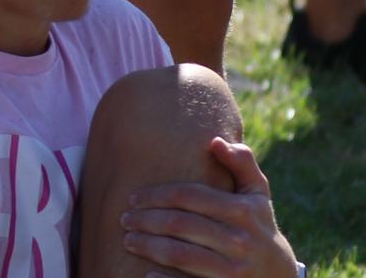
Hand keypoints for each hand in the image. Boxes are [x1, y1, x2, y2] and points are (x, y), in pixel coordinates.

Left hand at [122, 138, 296, 277]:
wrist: (281, 277)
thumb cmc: (258, 226)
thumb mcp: (258, 194)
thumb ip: (241, 163)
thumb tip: (215, 140)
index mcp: (243, 211)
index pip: (188, 196)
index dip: (155, 195)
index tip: (132, 197)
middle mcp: (240, 240)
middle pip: (179, 224)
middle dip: (145, 220)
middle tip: (124, 218)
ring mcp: (234, 270)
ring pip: (180, 255)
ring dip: (148, 246)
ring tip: (128, 240)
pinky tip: (146, 275)